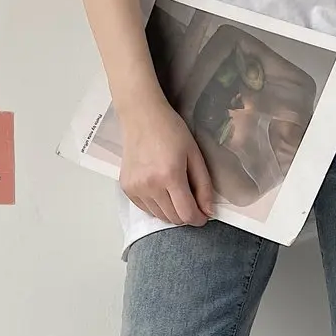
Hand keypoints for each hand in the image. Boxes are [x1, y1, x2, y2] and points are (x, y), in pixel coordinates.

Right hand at [118, 97, 214, 226]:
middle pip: (173, 218)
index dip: (198, 219)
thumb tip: (208, 212)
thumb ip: (204, 186)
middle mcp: (150, 185)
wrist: (141, 117)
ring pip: (160, 216)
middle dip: (186, 215)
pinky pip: (146, 209)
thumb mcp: (194, 155)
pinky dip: (157, 206)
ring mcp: (136, 188)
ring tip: (175, 192)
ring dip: (172, 211)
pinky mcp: (127, 188)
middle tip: (191, 202)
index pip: (186, 214)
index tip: (203, 215)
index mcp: (170, 176)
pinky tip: (161, 190)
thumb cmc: (171, 131)